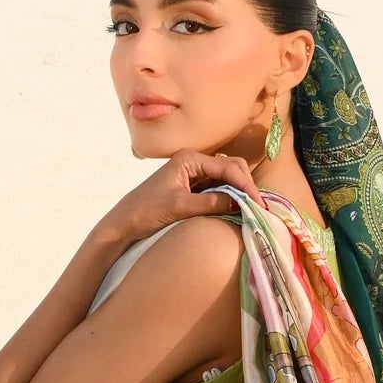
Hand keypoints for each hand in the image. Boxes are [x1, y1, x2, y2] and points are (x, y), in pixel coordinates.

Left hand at [97, 151, 258, 254]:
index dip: (246, 185)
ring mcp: (194, 175)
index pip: (228, 167)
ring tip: (252, 210)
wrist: (124, 224)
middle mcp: (194, 162)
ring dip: (240, 193)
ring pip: (227, 179)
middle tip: (258, 208)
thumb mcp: (179, 207)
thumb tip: (240, 202)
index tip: (258, 204)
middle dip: (246, 186)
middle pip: (232, 168)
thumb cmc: (145, 211)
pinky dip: (230, 198)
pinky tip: (237, 210)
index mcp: (190, 158)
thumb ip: (210, 203)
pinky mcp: (193, 189)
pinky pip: (219, 189)